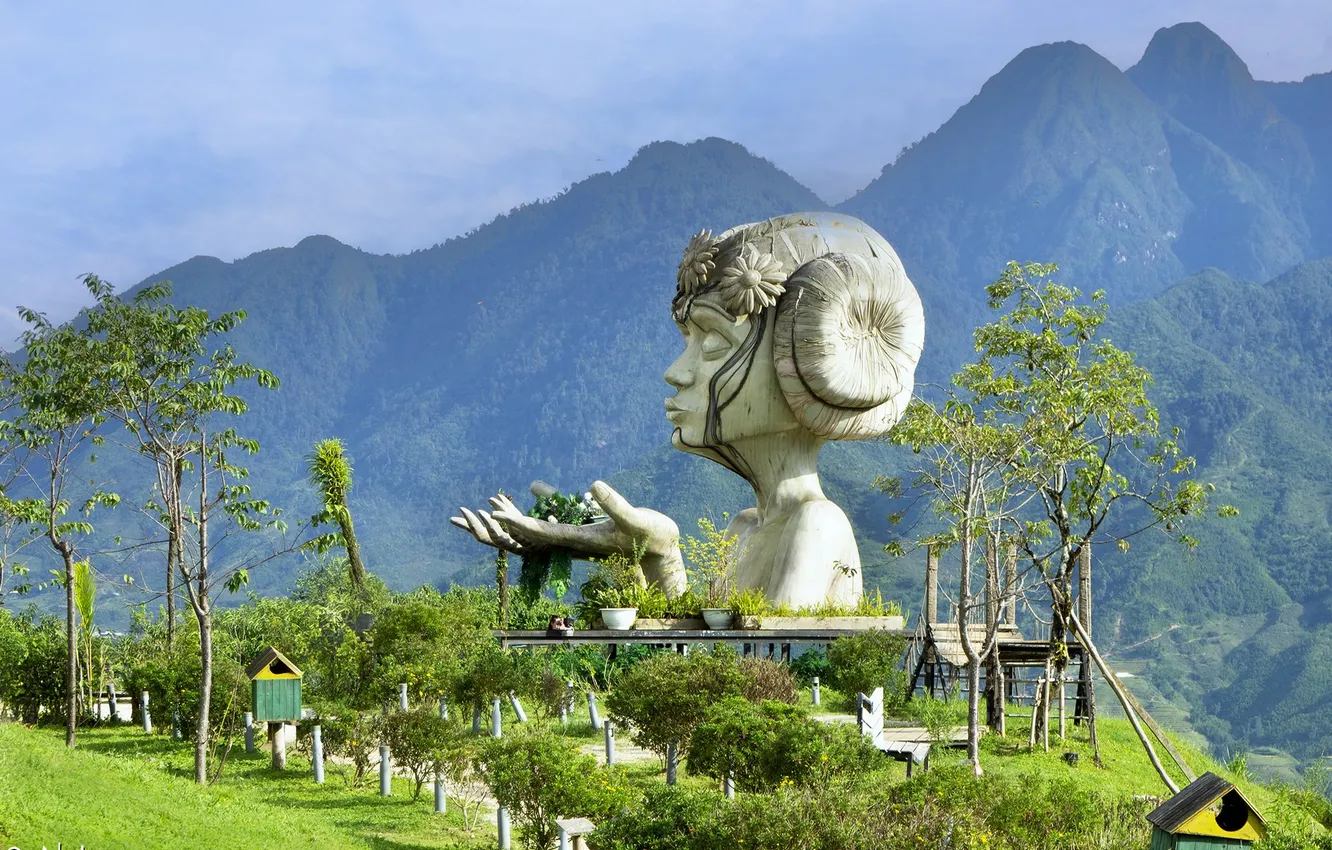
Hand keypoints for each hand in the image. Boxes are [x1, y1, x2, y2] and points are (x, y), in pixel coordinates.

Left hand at [450, 480, 685, 594]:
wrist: (666, 554)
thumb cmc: (654, 538)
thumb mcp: (637, 519)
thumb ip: (616, 504)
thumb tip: (592, 485)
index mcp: (578, 539)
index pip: (537, 532)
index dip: (513, 523)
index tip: (490, 512)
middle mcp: (570, 541)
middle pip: (524, 537)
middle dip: (495, 526)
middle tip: (459, 516)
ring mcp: (576, 537)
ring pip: (535, 529)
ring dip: (511, 517)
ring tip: (487, 502)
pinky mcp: (584, 530)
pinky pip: (553, 519)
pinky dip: (539, 507)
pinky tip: (534, 488)